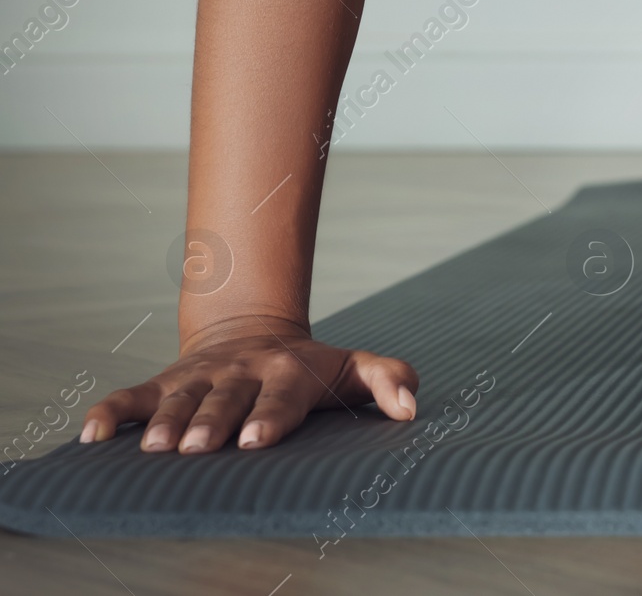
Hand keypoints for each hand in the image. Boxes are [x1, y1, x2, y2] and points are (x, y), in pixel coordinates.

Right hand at [79, 317, 418, 452]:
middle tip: (196, 448)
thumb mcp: (354, 368)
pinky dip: (110, 411)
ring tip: (151, 448)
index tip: (255, 440)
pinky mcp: (167, 380)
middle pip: (225, 400)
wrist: (256, 332)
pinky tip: (90, 435)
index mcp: (287, 372)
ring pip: (178, 398)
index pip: (280, 397)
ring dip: (163, 421)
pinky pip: (133, 394)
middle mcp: (241, 372)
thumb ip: (390, 379)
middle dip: (211, 423)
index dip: (269, 418)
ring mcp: (201, 375)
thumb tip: (411, 408)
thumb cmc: (312, 368)